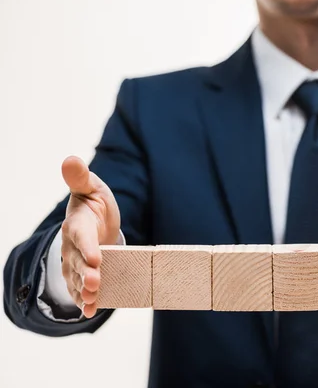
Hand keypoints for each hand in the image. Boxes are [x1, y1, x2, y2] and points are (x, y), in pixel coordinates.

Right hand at [60, 156, 119, 317]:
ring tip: (92, 300)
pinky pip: (80, 289)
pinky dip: (84, 301)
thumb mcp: (92, 188)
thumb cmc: (95, 204)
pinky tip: (90, 310)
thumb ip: (81, 178)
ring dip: (84, 290)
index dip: (86, 247)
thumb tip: (70, 159)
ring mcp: (76, 262)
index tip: (96, 257)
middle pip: (78, 262)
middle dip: (86, 273)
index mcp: (77, 224)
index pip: (80, 236)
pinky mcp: (82, 274)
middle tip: (96, 284)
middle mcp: (73, 246)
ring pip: (78, 278)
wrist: (94, 222)